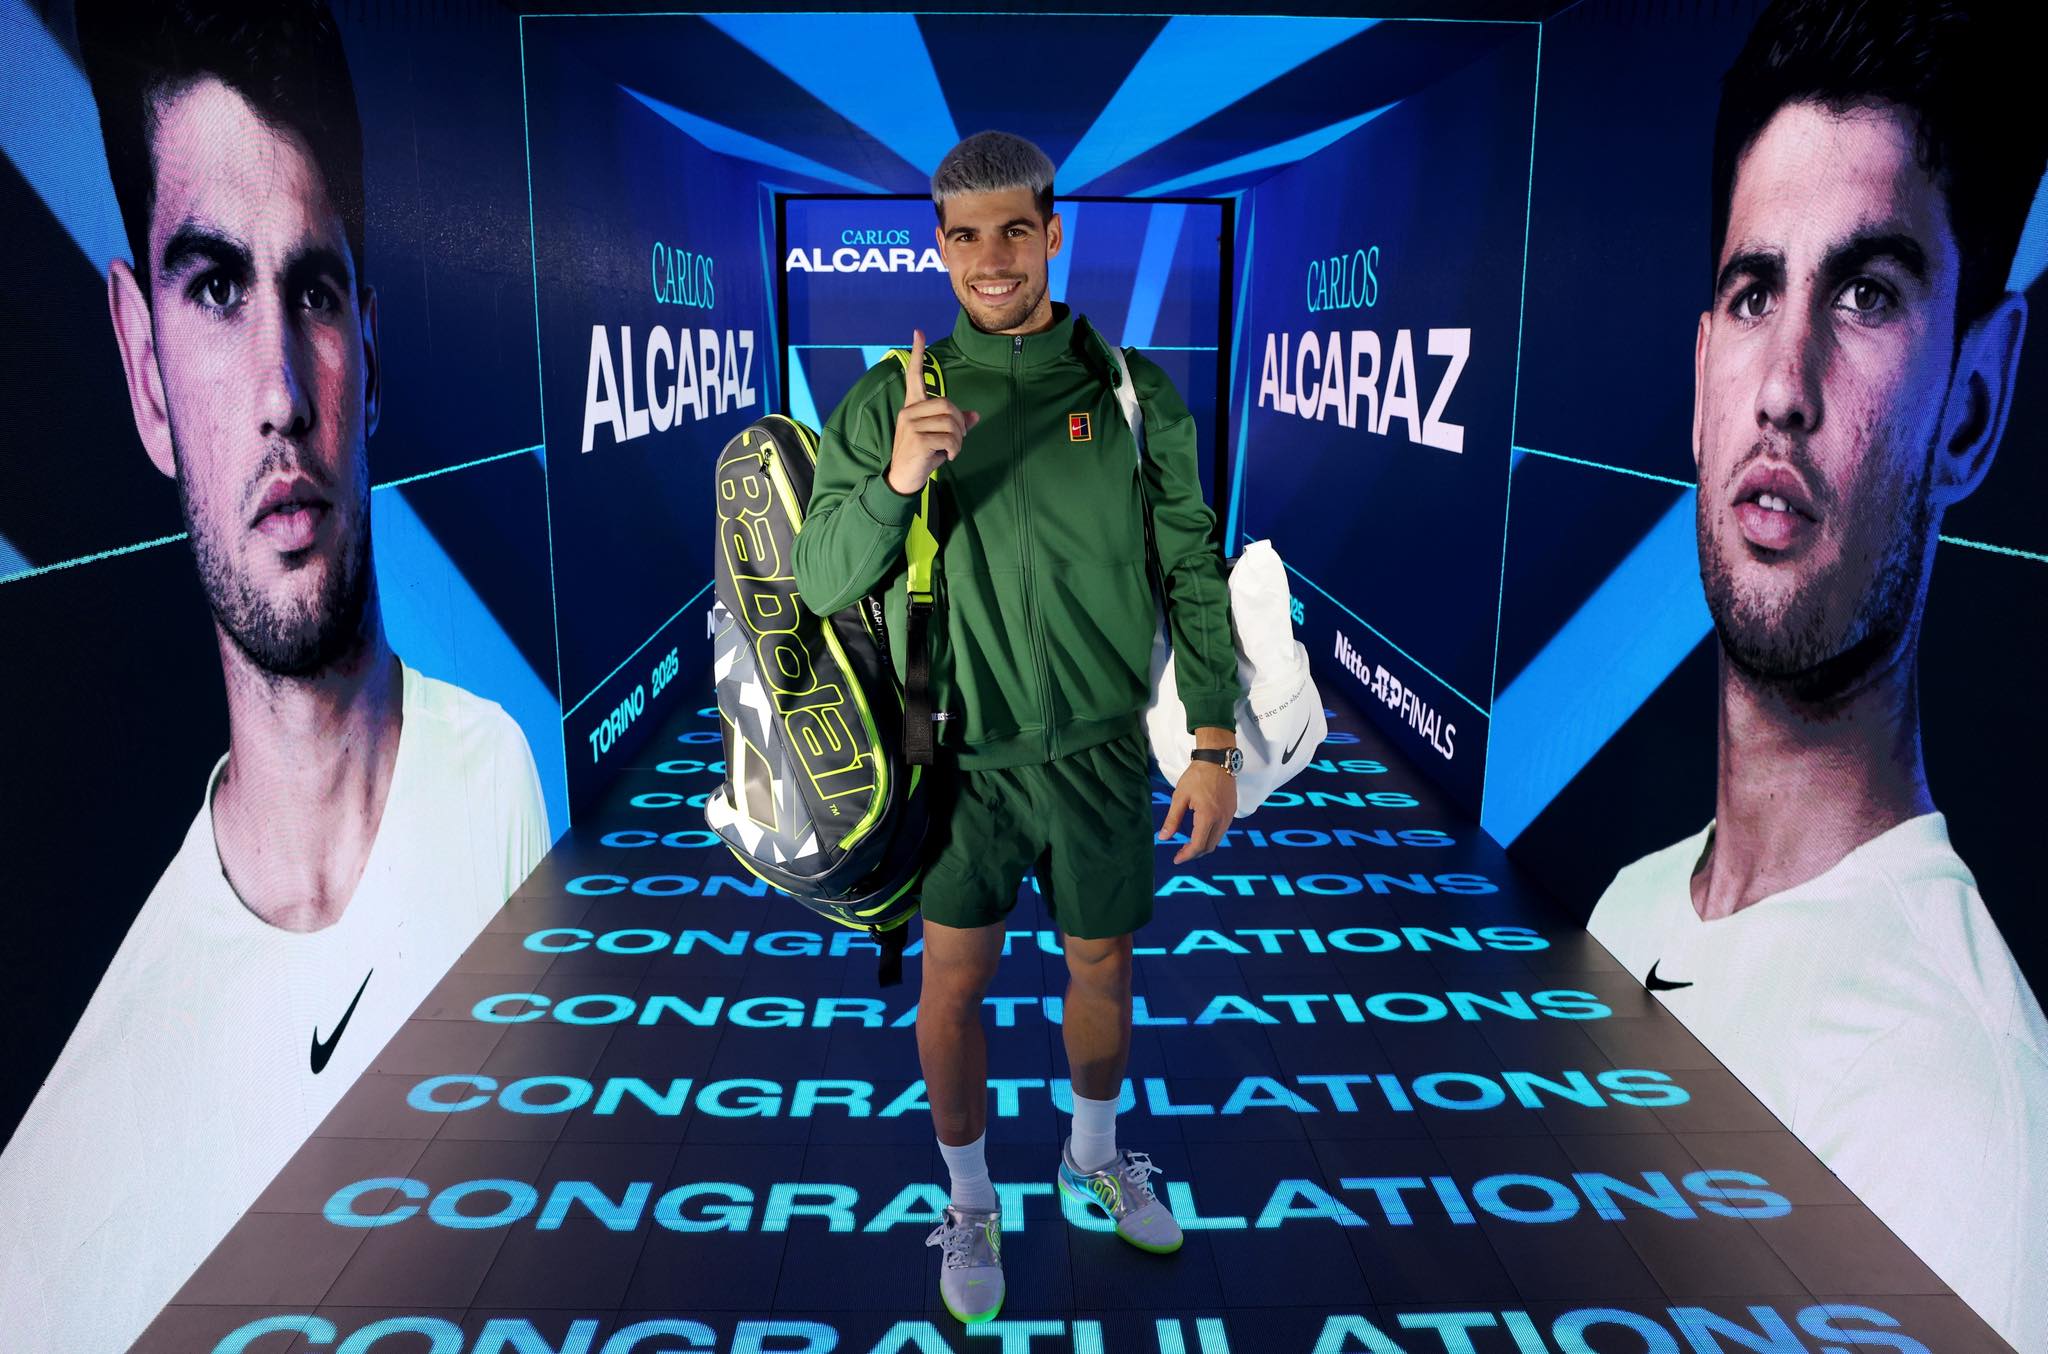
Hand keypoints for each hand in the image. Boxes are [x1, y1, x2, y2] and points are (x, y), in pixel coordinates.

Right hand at [887, 329, 979, 494]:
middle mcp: (909, 412)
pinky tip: (947, 457)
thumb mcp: (939, 438)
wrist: (903, 479)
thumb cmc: (921, 457)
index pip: (914, 376)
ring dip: (959, 441)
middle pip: (948, 404)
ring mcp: (911, 424)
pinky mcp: (917, 439)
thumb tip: (975, 415)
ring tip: (950, 451)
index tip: (918, 332)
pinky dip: (955, 450)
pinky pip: (950, 439)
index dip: (918, 354)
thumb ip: (956, 424)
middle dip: (959, 424)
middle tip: (957, 441)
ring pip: (951, 422)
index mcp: (912, 407)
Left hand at [1159, 759, 1235, 864]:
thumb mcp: (1180, 797)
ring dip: (1203, 846)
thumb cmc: (1196, 776)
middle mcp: (1222, 819)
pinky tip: (1200, 832)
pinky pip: (1222, 831)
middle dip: (1194, 853)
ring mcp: (1229, 815)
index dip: (1186, 855)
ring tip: (1188, 844)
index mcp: (1208, 816)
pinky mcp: (1232, 811)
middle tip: (1180, 853)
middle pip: (1209, 846)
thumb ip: (1172, 819)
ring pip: (1217, 840)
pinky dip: (1211, 837)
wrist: (1217, 760)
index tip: (1176, 859)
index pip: (1198, 845)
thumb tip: (1163, 838)